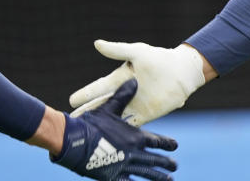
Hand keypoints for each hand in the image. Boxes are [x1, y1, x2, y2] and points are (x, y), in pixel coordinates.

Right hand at [52, 79, 177, 179]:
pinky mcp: (113, 176)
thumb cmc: (91, 123)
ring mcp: (124, 166)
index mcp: (135, 136)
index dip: (167, 143)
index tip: (175, 145)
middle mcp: (133, 152)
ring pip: (146, 173)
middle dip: (166, 163)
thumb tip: (135, 80)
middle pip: (155, 159)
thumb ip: (123, 96)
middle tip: (175, 167)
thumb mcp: (109, 108)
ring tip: (169, 180)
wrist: (74, 140)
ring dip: (158, 176)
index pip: (156, 141)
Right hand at [70, 41, 205, 125]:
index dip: (86, 94)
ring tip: (86, 134)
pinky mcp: (145, 115)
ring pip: (113, 118)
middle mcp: (124, 94)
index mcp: (120, 79)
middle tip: (70, 122)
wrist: (181, 72)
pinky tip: (110, 143)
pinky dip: (121, 133)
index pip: (99, 88)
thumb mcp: (137, 52)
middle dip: (87, 113)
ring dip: (101, 125)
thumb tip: (96, 43)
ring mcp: (134, 106)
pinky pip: (130, 125)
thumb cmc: (159, 59)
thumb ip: (117, 50)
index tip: (71, 100)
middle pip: (102, 105)